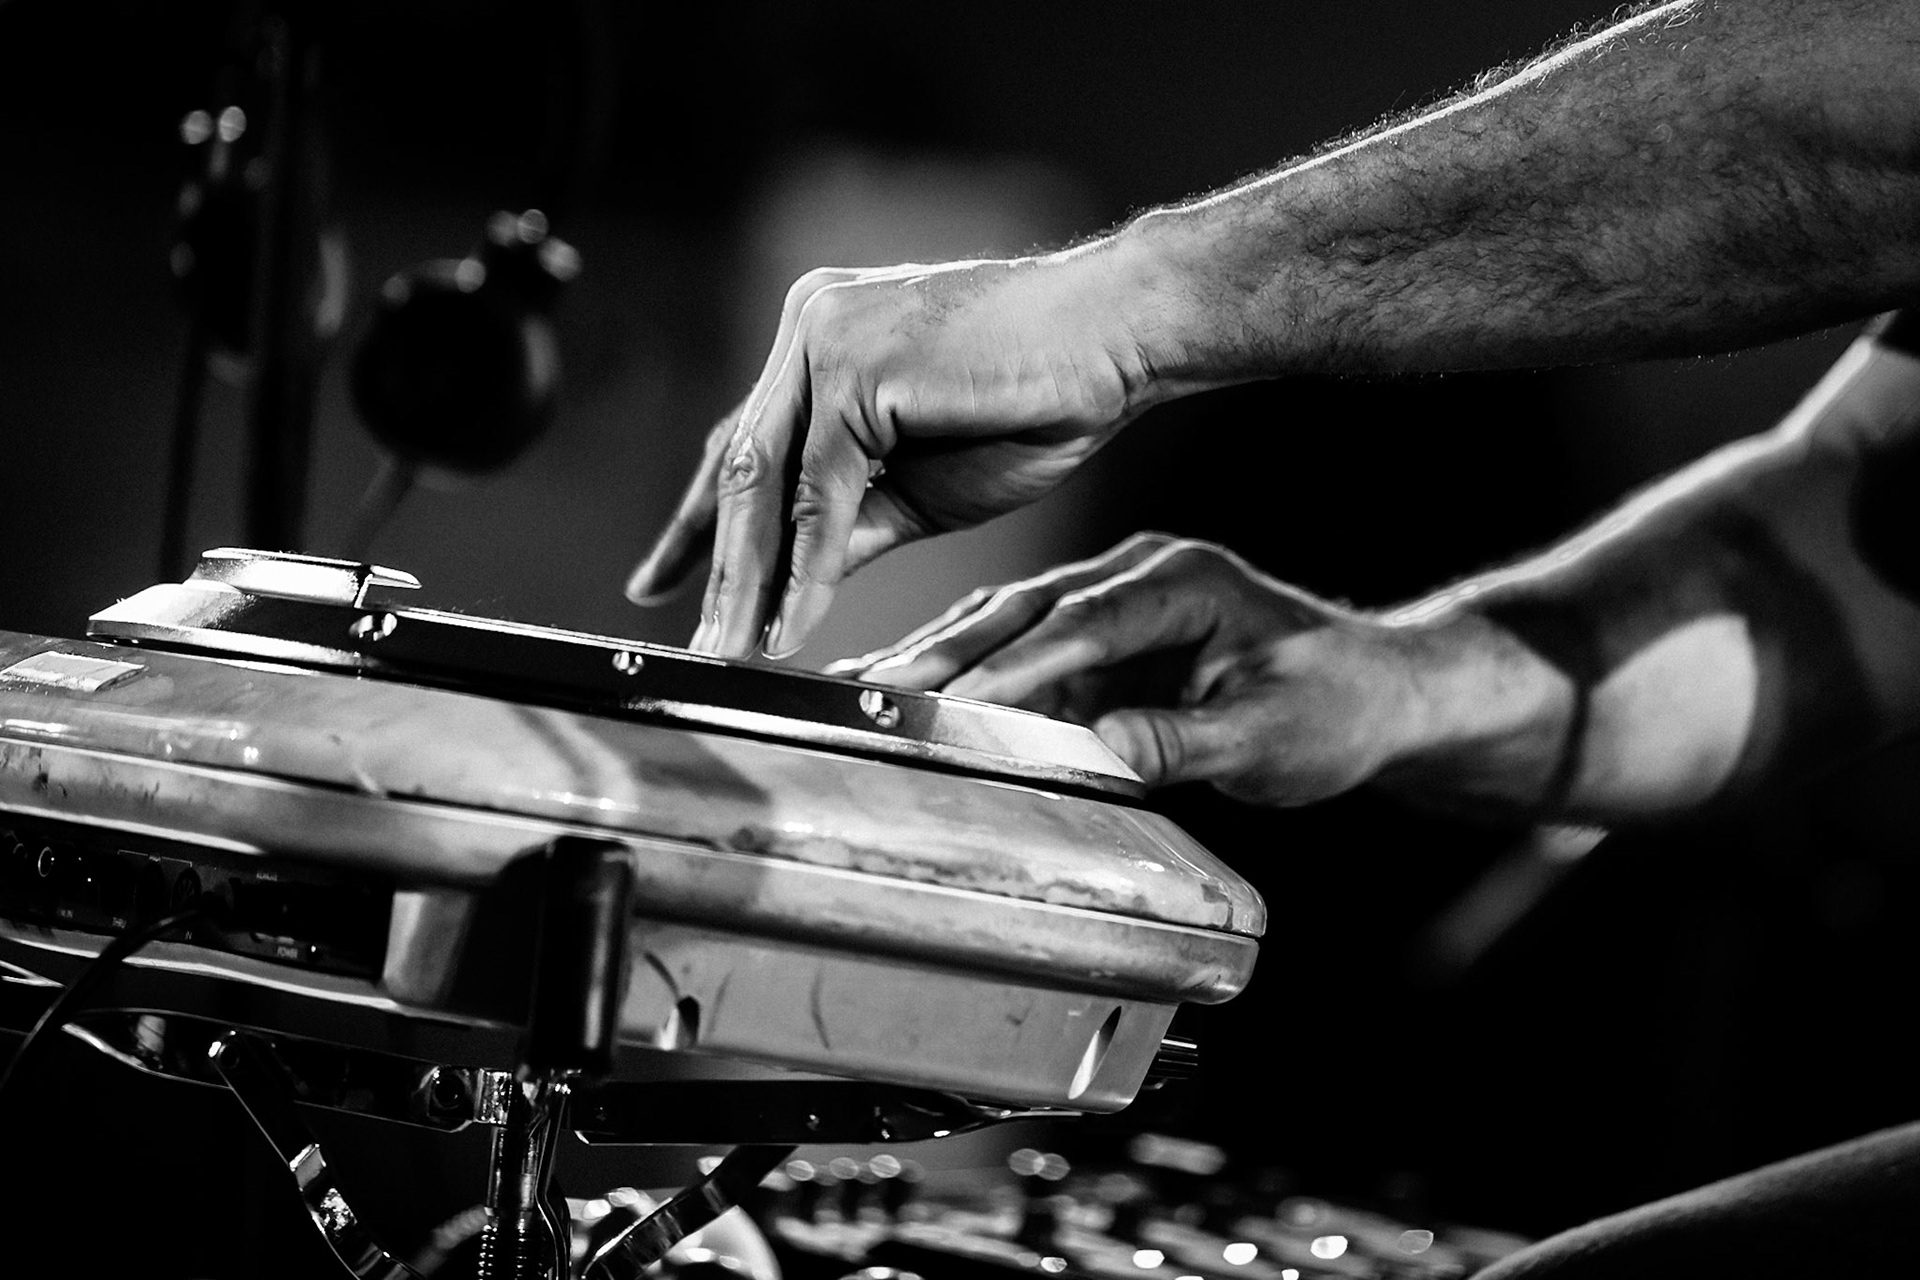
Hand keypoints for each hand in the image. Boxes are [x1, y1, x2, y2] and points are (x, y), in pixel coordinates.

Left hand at [625, 249, 1165, 657]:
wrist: (1119, 339)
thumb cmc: (1037, 399)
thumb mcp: (921, 486)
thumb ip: (851, 523)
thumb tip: (791, 586)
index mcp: (819, 339)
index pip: (742, 442)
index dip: (699, 521)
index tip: (661, 580)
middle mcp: (807, 326)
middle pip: (741, 466)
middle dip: (713, 566)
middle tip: (692, 645)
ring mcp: (824, 338)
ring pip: (766, 480)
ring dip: (747, 579)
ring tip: (731, 654)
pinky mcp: (855, 366)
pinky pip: (819, 490)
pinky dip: (807, 566)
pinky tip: (793, 623)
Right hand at [826, 533, 1439, 805]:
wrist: (1373, 691)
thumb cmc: (1336, 706)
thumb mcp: (1271, 737)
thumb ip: (1184, 741)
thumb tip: (1100, 750)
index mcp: (1183, 581)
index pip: (1084, 621)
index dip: (1014, 665)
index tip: (952, 706)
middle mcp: (1138, 575)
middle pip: (1024, 608)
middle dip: (945, 653)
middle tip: (868, 691)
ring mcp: (1114, 603)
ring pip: (1008, 625)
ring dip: (939, 661)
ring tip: (861, 693)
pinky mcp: (1101, 640)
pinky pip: (1021, 654)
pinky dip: (966, 678)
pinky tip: (907, 697)